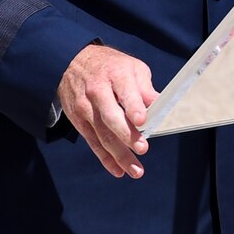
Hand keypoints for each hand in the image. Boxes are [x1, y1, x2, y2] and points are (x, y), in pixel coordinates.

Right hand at [58, 43, 157, 178]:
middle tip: (142, 148)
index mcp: (115, 75)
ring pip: (101, 135)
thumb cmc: (111, 66)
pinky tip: (118, 170)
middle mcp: (97, 92)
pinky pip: (92, 142)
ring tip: (136, 170)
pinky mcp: (78, 121)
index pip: (125, 93)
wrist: (72, 63)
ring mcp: (85, 108)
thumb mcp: (132, 68)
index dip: (133, 107)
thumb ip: (145, 88)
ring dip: (119, 155)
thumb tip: (161, 105)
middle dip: (126, 135)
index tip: (142, 121)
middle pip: (110, 117)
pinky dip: (105, 158)